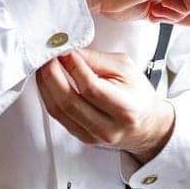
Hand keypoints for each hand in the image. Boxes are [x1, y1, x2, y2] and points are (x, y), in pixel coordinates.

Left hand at [37, 48, 174, 162]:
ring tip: (45, 67)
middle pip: (70, 101)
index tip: (66, 52)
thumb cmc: (137, 94)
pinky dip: (48, 97)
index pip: (91, 88)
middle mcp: (107, 127)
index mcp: (125, 108)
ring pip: (59, 110)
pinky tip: (48, 83)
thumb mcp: (126, 68)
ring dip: (46, 86)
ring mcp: (92, 136)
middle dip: (53, 75)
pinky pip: (57, 117)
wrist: (144, 123)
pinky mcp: (81, 137)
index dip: (75, 68)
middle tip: (48, 58)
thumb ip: (98, 60)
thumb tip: (72, 53)